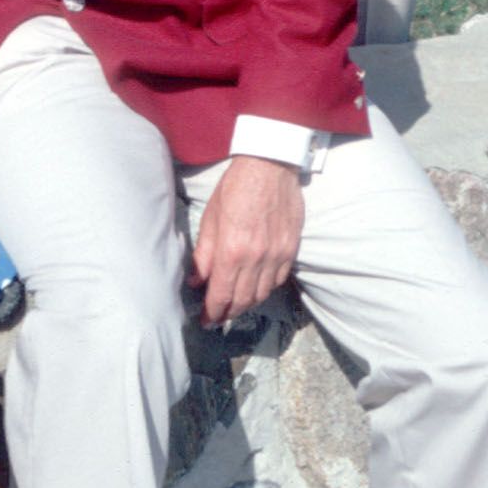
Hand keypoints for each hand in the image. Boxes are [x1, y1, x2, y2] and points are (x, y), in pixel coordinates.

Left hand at [191, 156, 303, 324]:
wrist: (270, 166)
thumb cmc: (234, 188)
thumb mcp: (210, 219)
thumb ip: (203, 254)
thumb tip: (196, 281)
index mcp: (231, 251)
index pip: (221, 294)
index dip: (213, 312)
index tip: (207, 321)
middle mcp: (256, 258)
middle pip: (243, 300)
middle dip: (229, 313)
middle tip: (219, 318)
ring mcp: (277, 255)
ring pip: (262, 294)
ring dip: (247, 305)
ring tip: (235, 307)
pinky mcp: (291, 249)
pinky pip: (278, 280)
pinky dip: (265, 290)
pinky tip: (256, 289)